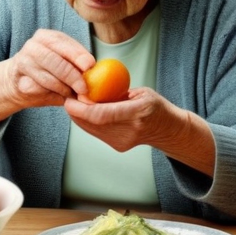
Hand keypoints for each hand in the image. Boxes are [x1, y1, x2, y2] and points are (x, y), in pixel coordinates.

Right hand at [5, 29, 94, 108]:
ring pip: (47, 77)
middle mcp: (35, 45)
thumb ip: (77, 66)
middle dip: (72, 76)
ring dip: (63, 88)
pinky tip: (57, 96)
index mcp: (49, 37)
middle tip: (84, 89)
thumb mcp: (64, 63)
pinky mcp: (17, 78)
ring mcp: (24, 60)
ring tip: (71, 95)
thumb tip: (96, 74)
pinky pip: (37, 88)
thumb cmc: (48, 73)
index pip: (65, 44)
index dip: (79, 55)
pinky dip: (51, 94)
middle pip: (56, 61)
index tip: (90, 67)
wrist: (17, 83)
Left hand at [64, 87, 214, 175]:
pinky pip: (95, 133)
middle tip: (67, 96)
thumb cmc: (155, 106)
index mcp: (137, 112)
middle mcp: (129, 130)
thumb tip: (90, 88)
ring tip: (73, 101)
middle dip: (75, 111)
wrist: (168, 129)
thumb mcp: (140, 92)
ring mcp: (123, 141)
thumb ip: (116, 92)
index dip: (81, 108)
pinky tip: (81, 111)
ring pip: (90, 129)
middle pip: (92, 124)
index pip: (102, 115)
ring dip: (78, 116)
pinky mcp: (118, 146)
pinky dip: (86, 121)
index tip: (70, 98)